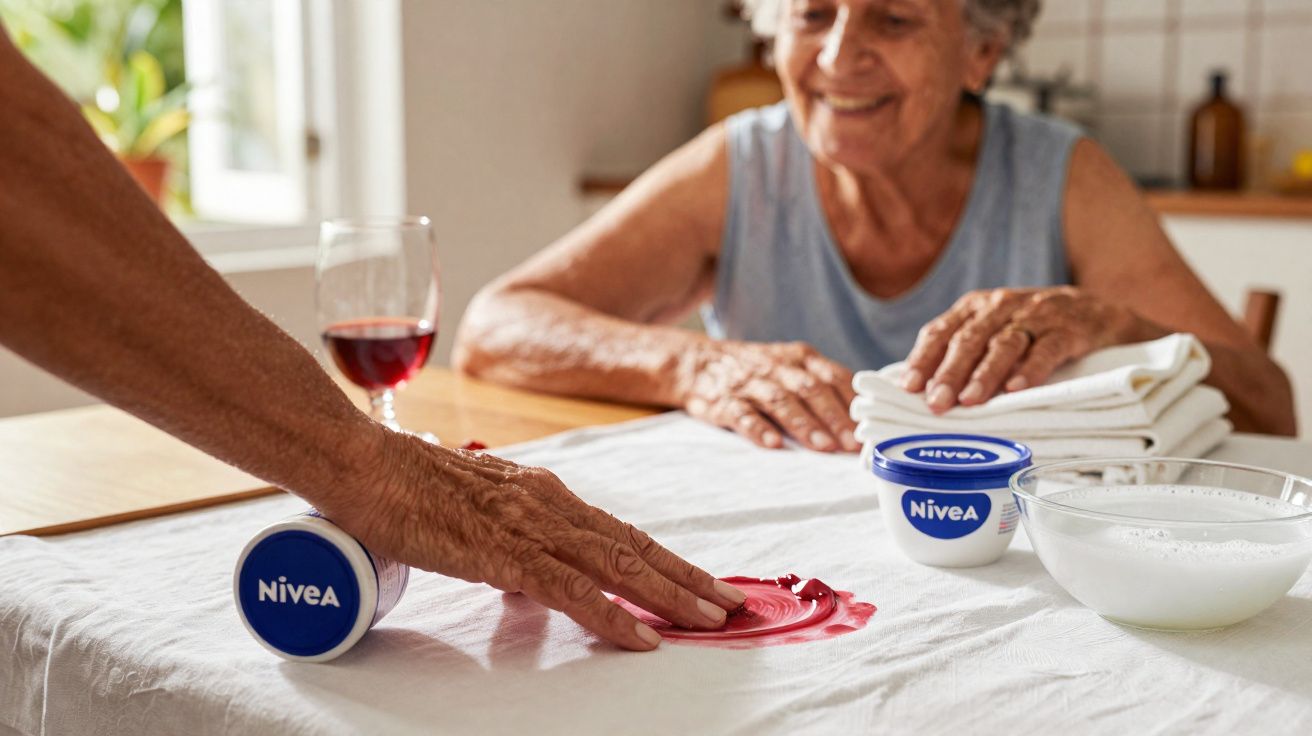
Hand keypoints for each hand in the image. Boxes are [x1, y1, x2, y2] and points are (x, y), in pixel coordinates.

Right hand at [329, 429, 746, 651]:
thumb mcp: (472, 512)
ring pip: (615, 565)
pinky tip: (640, 635)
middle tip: (729, 604)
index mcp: (543, 494)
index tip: (699, 581)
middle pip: (632, 547)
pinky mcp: (501, 550)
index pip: (618, 532)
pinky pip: (568, 588)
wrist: (361, 463)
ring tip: (707, 620)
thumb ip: (506, 539)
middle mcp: (548, 503)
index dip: (664, 559)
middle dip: (686, 578)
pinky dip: (611, 614)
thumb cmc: (405, 486)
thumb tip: (525, 579)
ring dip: (667, 595)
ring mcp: (528, 525)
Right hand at [678, 340, 859, 451]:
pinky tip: (773, 444)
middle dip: (835, 417)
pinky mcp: (724, 401)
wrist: (697, 363)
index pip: (834, 377)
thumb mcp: (792, 366)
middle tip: (852, 445)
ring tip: (823, 447)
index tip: (871, 427)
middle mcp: (778, 367)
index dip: (854, 402)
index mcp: (800, 358)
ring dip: (804, 424)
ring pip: (781, 401)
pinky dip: (758, 429)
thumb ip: (823, 384)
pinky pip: (743, 414)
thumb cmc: (757, 371)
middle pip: (811, 390)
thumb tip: (865, 416)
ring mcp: (750, 383)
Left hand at [901, 287, 1140, 412]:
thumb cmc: (1036, 332)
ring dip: (985, 374)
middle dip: (950, 372)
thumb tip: (923, 394)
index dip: (924, 358)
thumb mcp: (997, 334)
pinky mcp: (1070, 328)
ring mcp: (1037, 314)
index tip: (909, 387)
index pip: (942, 331)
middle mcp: (1003, 306)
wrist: (1101, 314)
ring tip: (971, 401)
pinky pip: (1047, 348)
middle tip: (936, 403)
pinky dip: (1031, 369)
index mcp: (977, 307)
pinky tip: (1018, 389)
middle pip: (969, 338)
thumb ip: (965, 356)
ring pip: (1005, 343)